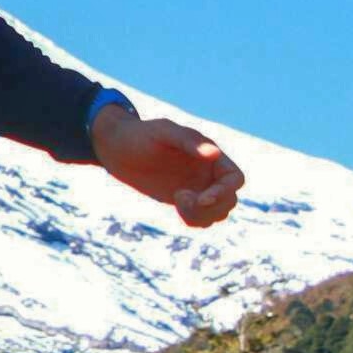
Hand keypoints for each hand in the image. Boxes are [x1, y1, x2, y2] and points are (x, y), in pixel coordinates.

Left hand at [90, 105, 243, 228]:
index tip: (202, 198)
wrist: (118, 148)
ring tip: (177, 200)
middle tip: (180, 197)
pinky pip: (202, 218)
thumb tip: (214, 153)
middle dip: (210, 206)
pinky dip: (195, 219)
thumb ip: (188, 142)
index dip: (225, 191)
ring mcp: (198, 187)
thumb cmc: (141, 134)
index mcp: (209, 153)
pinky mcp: (186, 199)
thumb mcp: (163, 133)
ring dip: (202, 215)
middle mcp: (208, 172)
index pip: (234, 178)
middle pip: (229, 200)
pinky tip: (177, 206)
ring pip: (218, 212)